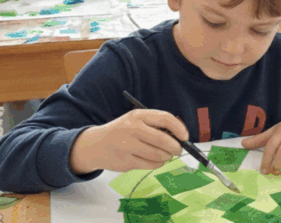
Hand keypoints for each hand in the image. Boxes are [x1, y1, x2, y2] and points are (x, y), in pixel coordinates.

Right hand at [69, 109, 186, 173]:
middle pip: (163, 140)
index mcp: (138, 115)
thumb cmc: (123, 131)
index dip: (179, 128)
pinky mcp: (126, 161)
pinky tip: (155, 160)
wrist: (96, 145)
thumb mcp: (136, 120)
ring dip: (167, 156)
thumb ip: (156, 124)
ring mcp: (127, 146)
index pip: (165, 118)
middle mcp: (132, 129)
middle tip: (178, 149)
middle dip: (176, 147)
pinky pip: (150, 164)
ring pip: (158, 154)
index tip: (185, 136)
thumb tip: (180, 136)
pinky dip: (158, 163)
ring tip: (166, 155)